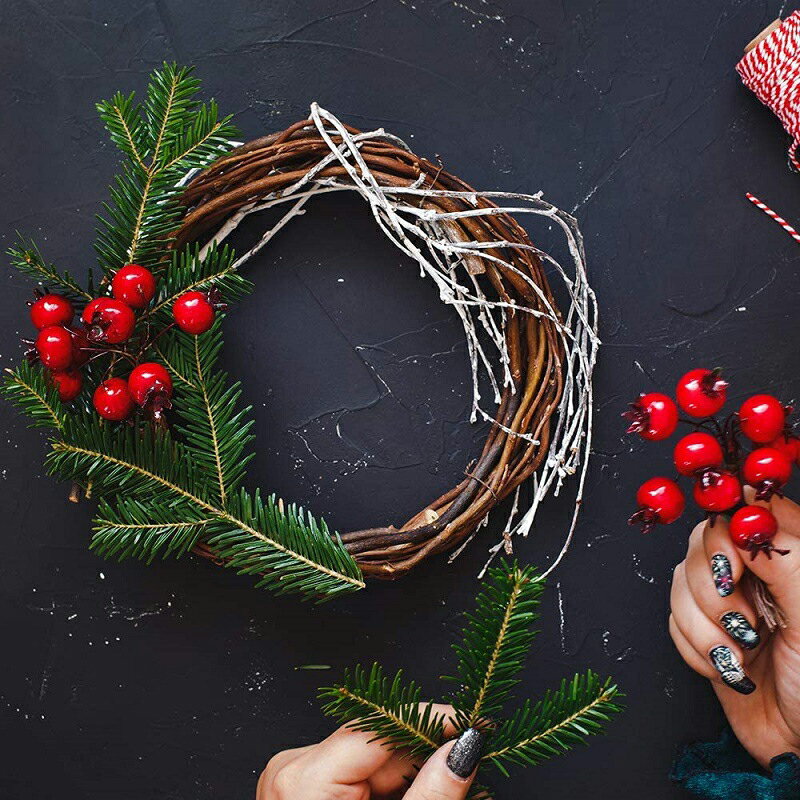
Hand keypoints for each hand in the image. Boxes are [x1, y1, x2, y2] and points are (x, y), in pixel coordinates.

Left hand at [256, 705, 484, 799]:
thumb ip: (431, 796)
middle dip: (428, 755)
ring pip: (373, 759)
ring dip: (413, 773)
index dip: (431, 720)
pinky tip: (417, 796)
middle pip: (378, 744)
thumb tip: (462, 751)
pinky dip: (393, 787)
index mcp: (304, 777)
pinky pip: (359, 776)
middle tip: (470, 766)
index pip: (380, 726)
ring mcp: (296, 776)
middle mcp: (293, 766)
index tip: (474, 723)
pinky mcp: (305, 787)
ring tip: (447, 789)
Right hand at [670, 491, 799, 765]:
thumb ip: (783, 556)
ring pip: (680, 582)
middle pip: (701, 542)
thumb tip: (745, 507)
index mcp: (790, 552)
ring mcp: (727, 599)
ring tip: (742, 655)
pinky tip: (729, 668)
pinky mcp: (703, 629)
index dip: (727, 531)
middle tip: (747, 625)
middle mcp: (755, 569)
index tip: (735, 567)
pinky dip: (697, 650)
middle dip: (714, 592)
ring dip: (706, 629)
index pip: (743, 508)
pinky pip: (672, 619)